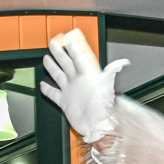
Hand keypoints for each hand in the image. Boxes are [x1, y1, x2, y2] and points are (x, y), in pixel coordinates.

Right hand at [39, 29, 126, 143]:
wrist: (98, 126)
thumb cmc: (104, 108)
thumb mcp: (107, 87)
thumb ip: (111, 73)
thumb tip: (120, 64)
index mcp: (88, 75)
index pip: (79, 57)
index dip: (74, 47)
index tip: (68, 37)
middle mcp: (79, 82)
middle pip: (67, 63)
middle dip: (60, 53)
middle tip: (53, 43)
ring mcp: (71, 92)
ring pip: (59, 76)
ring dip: (53, 67)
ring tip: (47, 58)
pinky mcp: (65, 102)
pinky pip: (54, 94)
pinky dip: (48, 90)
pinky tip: (43, 84)